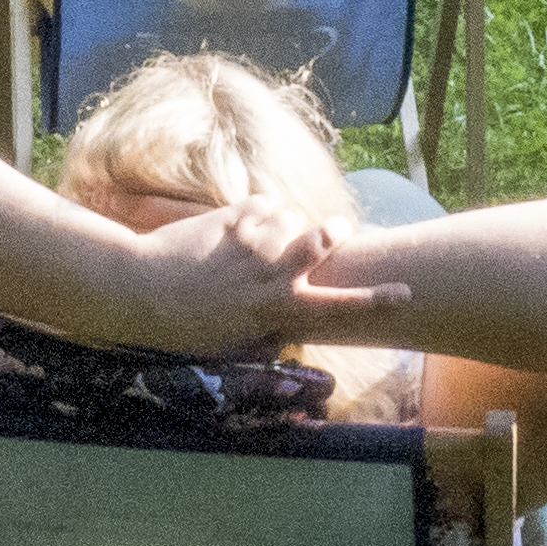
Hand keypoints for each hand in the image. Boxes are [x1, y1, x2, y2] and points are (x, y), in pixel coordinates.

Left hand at [131, 199, 409, 355]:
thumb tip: (285, 335)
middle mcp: (270, 272)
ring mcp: (252, 242)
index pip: (337, 306)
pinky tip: (246, 224)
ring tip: (282, 228)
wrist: (142, 291)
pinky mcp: (231, 218)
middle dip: (335, 232)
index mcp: (276, 308)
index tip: (404, 293)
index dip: (374, 300)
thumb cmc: (186, 327)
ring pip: (291, 216)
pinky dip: (261, 211)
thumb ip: (266, 332)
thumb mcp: (234, 341)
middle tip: (339, 231)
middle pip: (321, 241)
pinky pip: (262, 204)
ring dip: (291, 220)